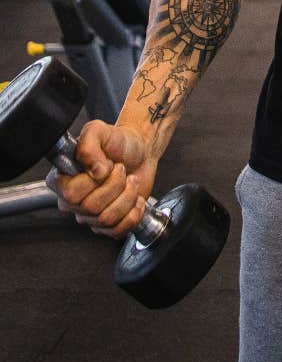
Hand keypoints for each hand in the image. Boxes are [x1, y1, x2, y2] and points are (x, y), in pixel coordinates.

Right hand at [46, 121, 157, 239]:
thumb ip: (88, 143)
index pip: (70, 194)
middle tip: (121, 170)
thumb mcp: (99, 130)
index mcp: (62, 179)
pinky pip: (118, 231)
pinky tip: (135, 197)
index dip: (94, 180)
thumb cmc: (118, 141)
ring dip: (127, 196)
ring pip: (106, 220)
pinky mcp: (108, 225)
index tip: (106, 165)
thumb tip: (94, 170)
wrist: (140, 150)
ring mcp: (89, 215)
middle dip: (115, 185)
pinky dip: (134, 212)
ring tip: (130, 181)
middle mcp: (71, 201)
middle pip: (91, 208)